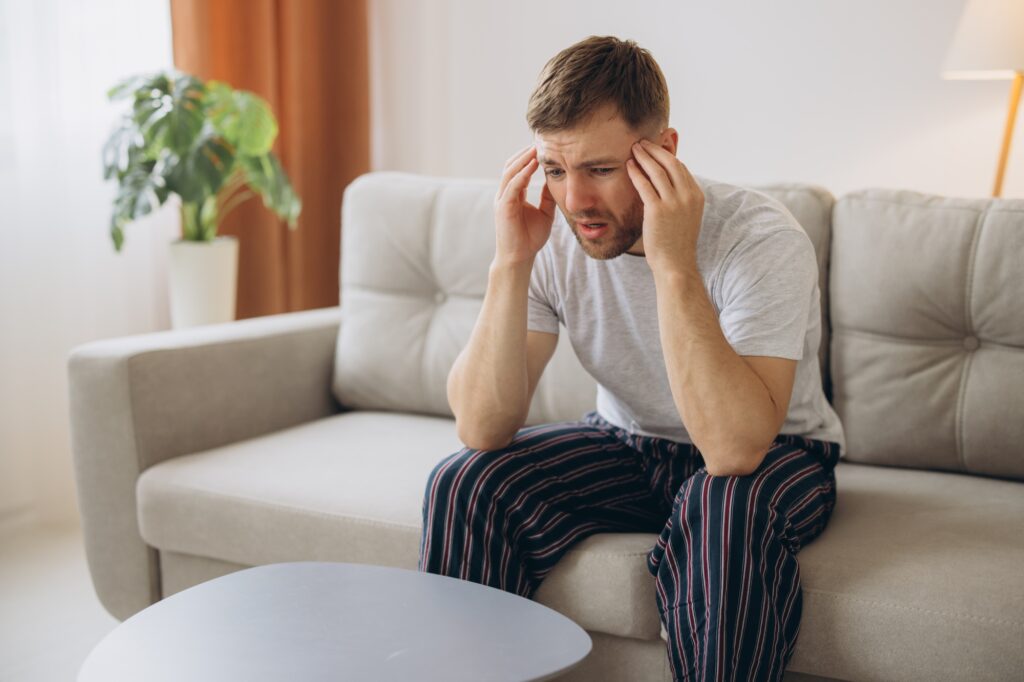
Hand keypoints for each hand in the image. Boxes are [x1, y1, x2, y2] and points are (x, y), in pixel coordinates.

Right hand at [493, 145, 556, 265]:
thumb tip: (555, 180)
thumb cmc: (530, 238)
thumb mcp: (545, 213)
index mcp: (513, 195)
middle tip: (540, 141)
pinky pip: (512, 186)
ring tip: (536, 148)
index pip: (518, 169)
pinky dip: (522, 174)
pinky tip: (533, 165)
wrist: (520, 258)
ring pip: (510, 172)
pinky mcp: (503, 207)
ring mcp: (502, 200)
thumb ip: (547, 197)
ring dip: (523, 159)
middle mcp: (505, 194)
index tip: (543, 146)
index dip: (529, 157)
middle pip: (511, 166)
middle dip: (525, 153)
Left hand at [626, 138, 704, 274]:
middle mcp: (688, 196)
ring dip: (644, 156)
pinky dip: (636, 172)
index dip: (666, 155)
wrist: (675, 265)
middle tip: (642, 142)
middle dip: (655, 150)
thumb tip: (667, 184)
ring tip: (633, 148)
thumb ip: (679, 198)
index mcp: (697, 195)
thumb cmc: (676, 243)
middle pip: (670, 163)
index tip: (654, 148)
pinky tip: (629, 165)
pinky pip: (645, 185)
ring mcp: (674, 203)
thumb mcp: (685, 216)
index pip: (681, 168)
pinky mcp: (657, 210)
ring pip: (657, 171)